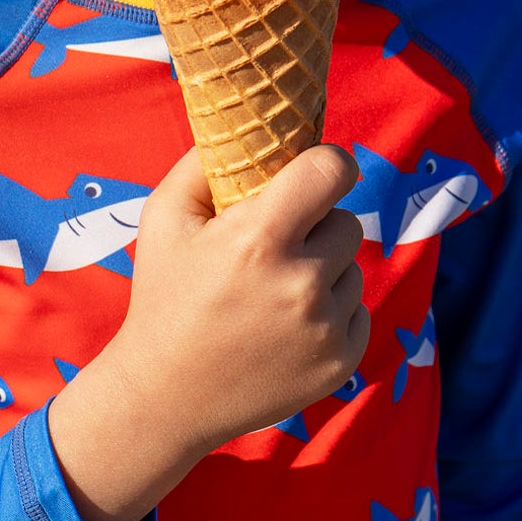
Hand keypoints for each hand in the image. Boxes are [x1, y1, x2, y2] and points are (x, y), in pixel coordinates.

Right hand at [111, 142, 368, 453]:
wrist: (165, 397)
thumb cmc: (163, 298)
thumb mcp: (163, 219)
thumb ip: (204, 162)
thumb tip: (250, 123)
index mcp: (259, 240)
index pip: (331, 172)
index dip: (330, 164)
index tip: (320, 171)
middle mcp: (301, 283)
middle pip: (346, 223)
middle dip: (317, 227)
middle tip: (277, 248)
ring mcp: (325, 328)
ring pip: (353, 270)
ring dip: (325, 273)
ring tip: (275, 295)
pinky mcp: (341, 362)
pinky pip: (358, 311)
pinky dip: (331, 314)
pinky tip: (287, 328)